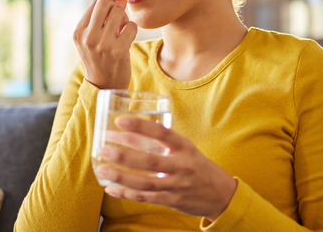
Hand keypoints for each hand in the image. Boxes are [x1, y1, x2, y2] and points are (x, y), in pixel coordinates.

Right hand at [73, 0, 137, 88]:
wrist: (104, 85)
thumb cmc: (100, 58)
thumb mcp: (92, 38)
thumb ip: (102, 17)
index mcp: (78, 32)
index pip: (96, 2)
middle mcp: (88, 37)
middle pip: (106, 4)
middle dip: (117, 5)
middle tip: (120, 16)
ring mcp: (102, 44)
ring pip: (119, 13)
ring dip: (125, 19)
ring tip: (121, 30)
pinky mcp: (118, 51)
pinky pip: (131, 26)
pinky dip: (132, 29)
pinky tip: (127, 38)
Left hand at [96, 116, 237, 220]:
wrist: (220, 194)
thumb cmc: (197, 166)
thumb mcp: (186, 149)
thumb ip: (164, 142)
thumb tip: (131, 132)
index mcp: (185, 147)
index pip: (162, 133)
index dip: (140, 126)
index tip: (119, 121)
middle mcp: (182, 165)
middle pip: (150, 161)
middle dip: (124, 155)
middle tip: (104, 148)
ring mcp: (177, 185)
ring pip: (145, 182)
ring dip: (121, 177)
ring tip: (102, 169)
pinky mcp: (172, 201)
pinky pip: (146, 198)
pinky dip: (127, 193)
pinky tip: (111, 188)